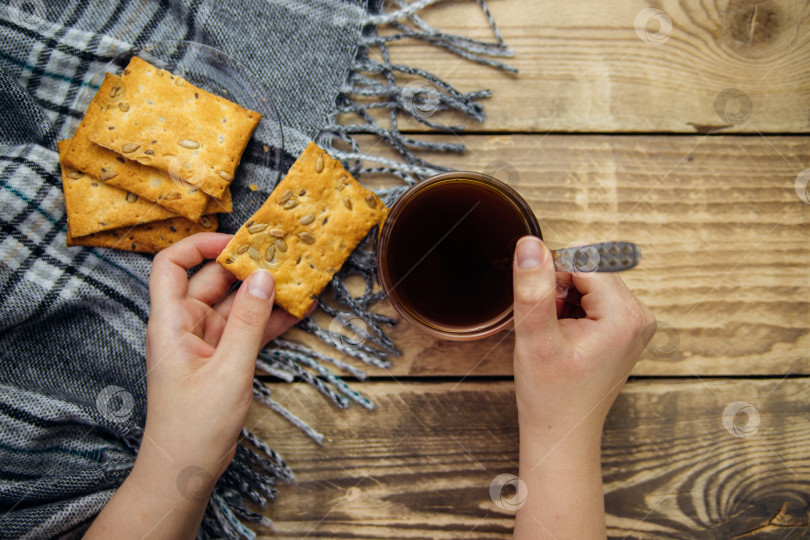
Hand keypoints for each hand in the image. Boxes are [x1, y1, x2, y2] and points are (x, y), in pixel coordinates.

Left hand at [85, 233, 301, 538]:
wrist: (184, 472)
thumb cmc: (194, 427)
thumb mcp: (228, 371)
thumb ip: (248, 322)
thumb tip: (264, 277)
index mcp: (171, 323)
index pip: (171, 265)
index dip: (200, 245)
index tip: (238, 242)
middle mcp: (185, 326)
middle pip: (211, 281)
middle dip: (246, 267)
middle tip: (283, 257)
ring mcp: (204, 343)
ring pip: (234, 305)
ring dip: (264, 295)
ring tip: (299, 280)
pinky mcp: (222, 359)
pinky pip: (245, 329)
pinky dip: (268, 321)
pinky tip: (298, 311)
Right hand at [512, 236, 654, 445]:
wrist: (563, 434)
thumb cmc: (552, 396)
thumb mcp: (535, 338)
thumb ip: (533, 288)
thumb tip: (530, 245)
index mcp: (624, 314)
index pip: (582, 260)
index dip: (551, 279)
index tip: (545, 314)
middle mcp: (639, 314)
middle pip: (588, 268)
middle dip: (558, 290)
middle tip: (550, 329)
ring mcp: (635, 322)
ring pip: (588, 282)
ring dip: (563, 300)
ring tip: (557, 337)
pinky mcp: (626, 329)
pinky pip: (593, 297)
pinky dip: (572, 310)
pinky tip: (565, 339)